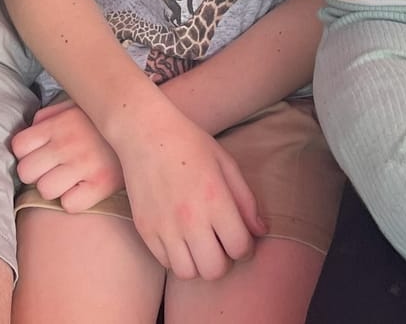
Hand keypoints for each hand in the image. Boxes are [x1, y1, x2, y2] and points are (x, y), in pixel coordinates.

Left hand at [10, 99, 124, 210]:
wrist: (144, 127)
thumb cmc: (104, 121)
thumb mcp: (76, 105)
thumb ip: (51, 114)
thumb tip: (33, 126)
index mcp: (59, 124)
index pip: (19, 146)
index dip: (26, 154)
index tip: (40, 154)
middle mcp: (67, 143)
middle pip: (26, 171)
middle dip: (36, 173)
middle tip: (54, 170)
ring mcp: (84, 164)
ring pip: (45, 190)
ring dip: (55, 188)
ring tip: (70, 180)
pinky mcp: (101, 184)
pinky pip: (70, 204)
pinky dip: (75, 201)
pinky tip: (84, 189)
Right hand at [110, 106, 264, 280]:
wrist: (145, 133)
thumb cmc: (190, 144)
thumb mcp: (226, 164)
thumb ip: (246, 201)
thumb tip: (261, 231)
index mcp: (215, 200)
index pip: (240, 248)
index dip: (246, 248)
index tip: (242, 240)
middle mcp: (190, 219)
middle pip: (215, 270)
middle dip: (224, 261)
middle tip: (222, 245)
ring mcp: (165, 227)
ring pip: (189, 273)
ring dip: (199, 264)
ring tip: (200, 244)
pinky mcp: (145, 230)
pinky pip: (166, 262)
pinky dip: (177, 258)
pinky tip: (181, 239)